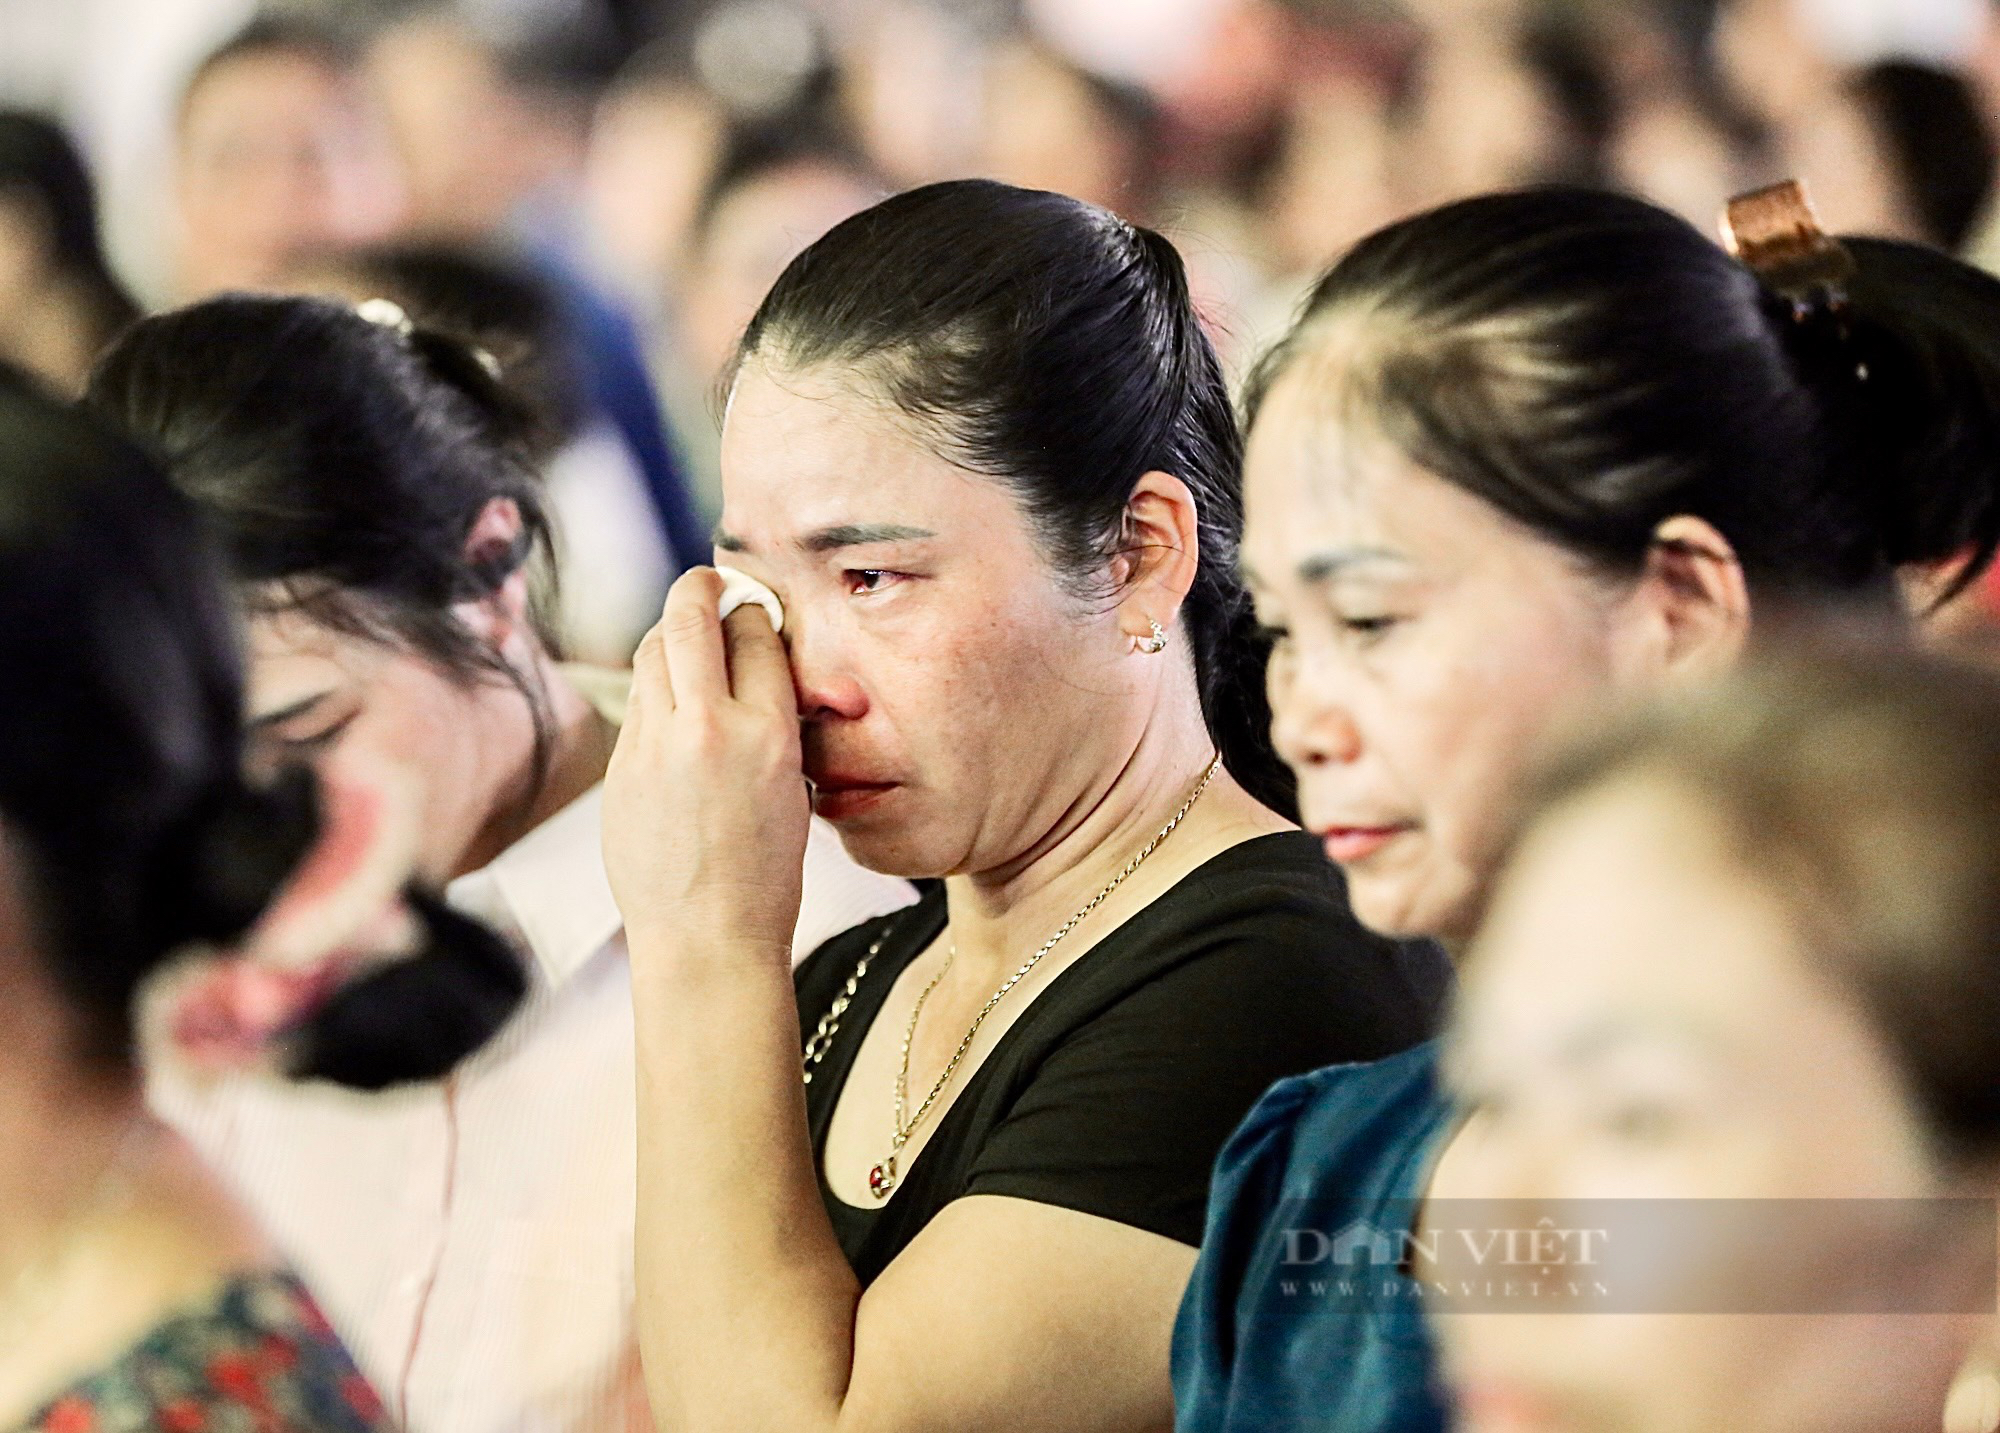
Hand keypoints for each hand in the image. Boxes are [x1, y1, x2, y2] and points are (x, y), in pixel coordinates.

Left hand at [603, 567, 809, 964]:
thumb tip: (750, 666)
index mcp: (768, 735)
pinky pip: (636, 704)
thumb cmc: (764, 875)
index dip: (753, 610)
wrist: (707, 939)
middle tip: (707, 580)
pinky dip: (654, 689)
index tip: (751, 603)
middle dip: (699, 587)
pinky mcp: (621, 769)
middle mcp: (707, 729)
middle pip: (690, 621)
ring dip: (669, 631)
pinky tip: (667, 701)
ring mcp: (655, 747)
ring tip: (684, 633)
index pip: (755, 635)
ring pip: (652, 653)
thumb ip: (772, 722)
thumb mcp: (793, 787)